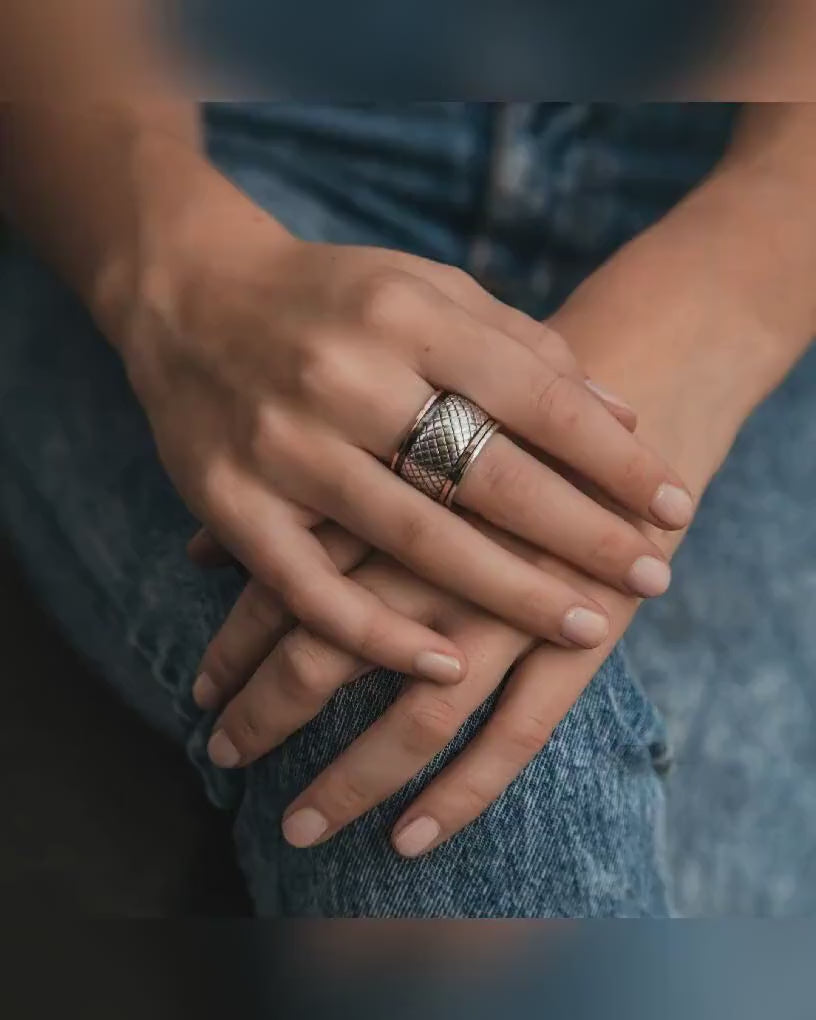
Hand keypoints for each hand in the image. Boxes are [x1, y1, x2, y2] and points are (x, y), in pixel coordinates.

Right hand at [118, 163, 691, 682]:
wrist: (187, 296)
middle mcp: (346, 378)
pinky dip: (379, 637)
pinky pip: (311, 589)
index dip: (613, 458)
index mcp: (406, 316)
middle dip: (582, 533)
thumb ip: (521, 346)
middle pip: (487, 473)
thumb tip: (621, 414)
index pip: (536, 396)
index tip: (674, 504)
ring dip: (508, 593)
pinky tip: (446, 669)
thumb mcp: (427, 292)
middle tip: (652, 576)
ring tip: (585, 626)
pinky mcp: (232, 503)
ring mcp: (284, 446)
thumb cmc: (331, 297)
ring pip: (412, 538)